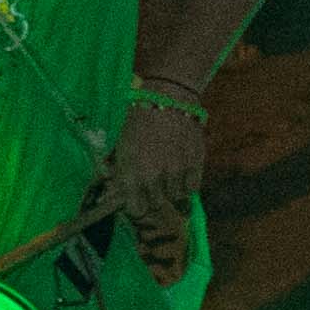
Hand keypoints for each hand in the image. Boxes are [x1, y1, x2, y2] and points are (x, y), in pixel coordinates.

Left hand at [108, 92, 208, 269]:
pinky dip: (188, 183)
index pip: (136, 210)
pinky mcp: (195, 165)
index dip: (137, 206)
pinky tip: (183, 171)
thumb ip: (121, 174)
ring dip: (172, 189)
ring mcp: (176, 172)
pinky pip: (192, 189)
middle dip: (154, 196)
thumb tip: (115, 194)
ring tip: (169, 172)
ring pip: (176, 198)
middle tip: (155, 182)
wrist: (166, 100)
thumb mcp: (122, 148)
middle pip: (157, 205)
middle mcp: (153, 178)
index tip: (139, 200)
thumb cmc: (139, 123)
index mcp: (131, 174)